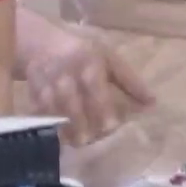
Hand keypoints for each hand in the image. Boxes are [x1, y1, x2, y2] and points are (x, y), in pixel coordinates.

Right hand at [20, 24, 152, 144]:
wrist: (43, 44)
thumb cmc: (85, 52)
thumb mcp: (111, 59)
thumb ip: (130, 82)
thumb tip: (152, 103)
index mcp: (90, 66)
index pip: (98, 94)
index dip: (105, 112)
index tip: (113, 126)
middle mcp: (67, 79)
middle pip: (75, 109)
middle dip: (85, 127)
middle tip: (95, 139)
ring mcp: (47, 89)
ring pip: (56, 115)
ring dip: (69, 131)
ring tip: (80, 142)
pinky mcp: (33, 97)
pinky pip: (41, 117)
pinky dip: (51, 129)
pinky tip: (61, 138)